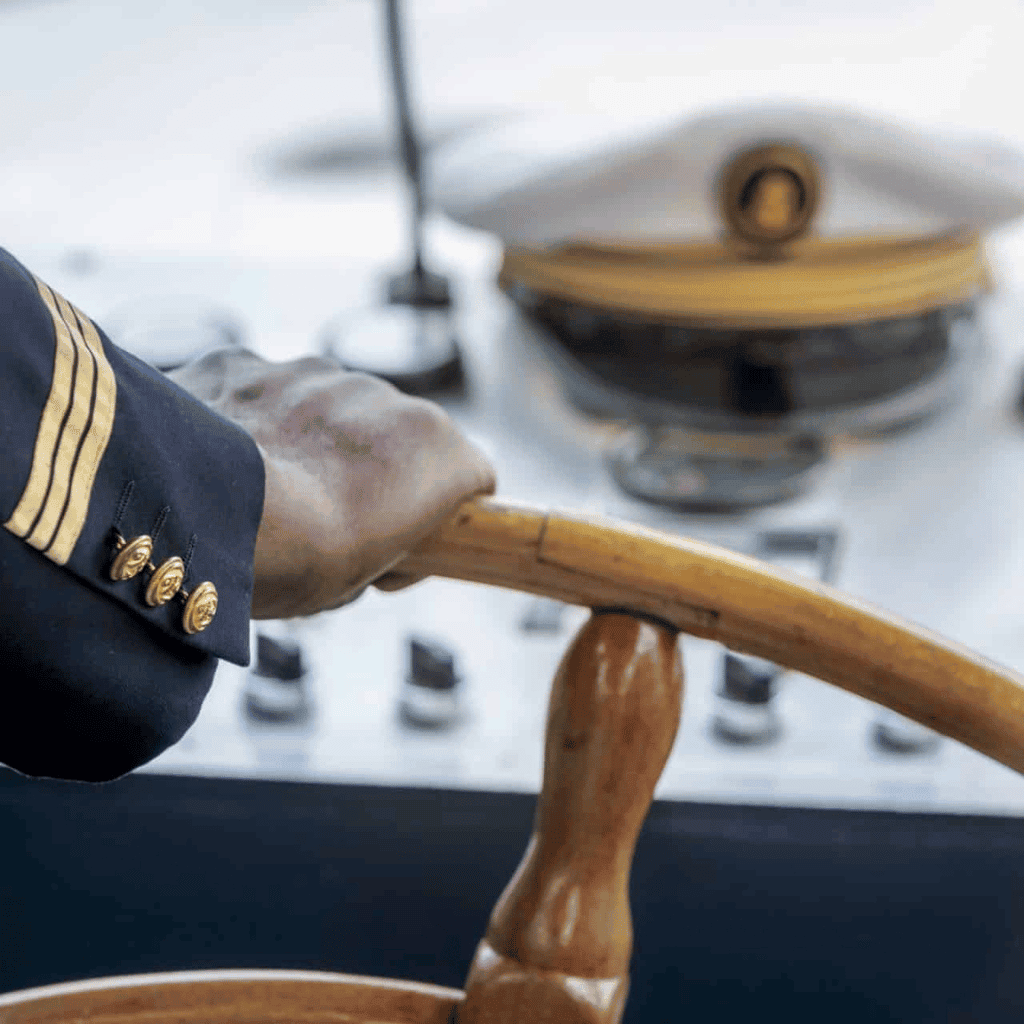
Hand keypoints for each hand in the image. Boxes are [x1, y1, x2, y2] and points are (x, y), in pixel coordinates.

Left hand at [168, 349, 495, 618]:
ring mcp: (308, 370)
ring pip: (325, 407)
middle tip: (325, 527)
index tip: (400, 544)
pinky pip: (261, 393)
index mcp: (431, 443)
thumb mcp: (368, 578)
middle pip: (393, 437)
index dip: (439, 513)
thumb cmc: (294, 563)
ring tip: (265, 496)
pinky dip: (251, 422)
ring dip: (310, 442)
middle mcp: (379, 391)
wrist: (192, 517)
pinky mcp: (242, 361)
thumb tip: (380, 545)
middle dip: (371, 473)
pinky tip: (222, 464)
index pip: (468, 474)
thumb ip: (391, 543)